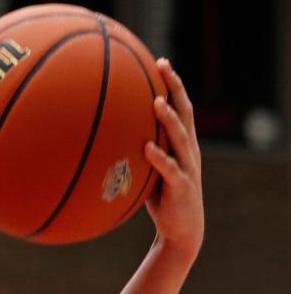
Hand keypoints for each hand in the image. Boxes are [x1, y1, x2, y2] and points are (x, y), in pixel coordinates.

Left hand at [145, 60, 203, 258]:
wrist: (181, 231)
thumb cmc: (161, 199)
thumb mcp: (148, 170)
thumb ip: (136, 152)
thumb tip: (104, 138)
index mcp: (182, 144)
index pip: (180, 107)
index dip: (173, 84)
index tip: (161, 62)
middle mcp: (188, 150)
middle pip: (185, 112)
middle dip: (175, 88)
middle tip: (163, 66)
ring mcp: (187, 168)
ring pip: (181, 138)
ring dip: (169, 120)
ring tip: (157, 102)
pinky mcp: (181, 187)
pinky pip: (170, 170)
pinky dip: (159, 158)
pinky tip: (147, 148)